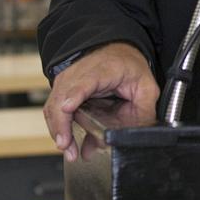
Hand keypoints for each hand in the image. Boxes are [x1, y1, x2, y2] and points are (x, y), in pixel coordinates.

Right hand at [43, 43, 158, 162]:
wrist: (115, 48)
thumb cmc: (127, 64)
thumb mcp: (145, 84)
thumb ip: (144, 108)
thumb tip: (137, 134)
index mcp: (103, 69)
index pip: (84, 81)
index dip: (75, 95)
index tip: (67, 107)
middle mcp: (79, 73)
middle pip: (62, 98)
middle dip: (62, 124)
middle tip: (67, 146)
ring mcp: (68, 81)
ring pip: (54, 107)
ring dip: (58, 130)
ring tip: (69, 151)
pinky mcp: (63, 90)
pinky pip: (55, 110)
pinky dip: (58, 127)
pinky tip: (68, 142)